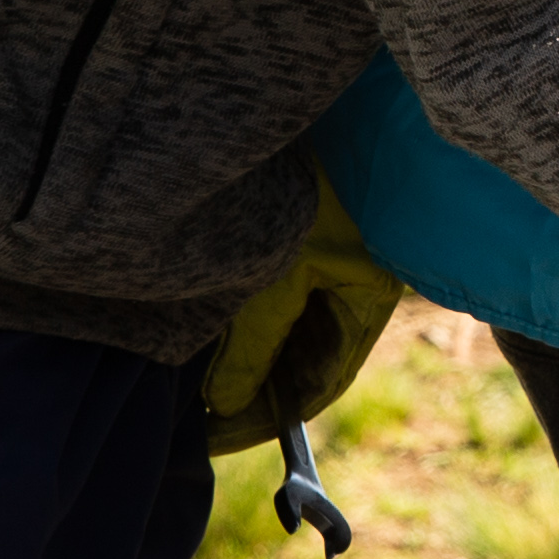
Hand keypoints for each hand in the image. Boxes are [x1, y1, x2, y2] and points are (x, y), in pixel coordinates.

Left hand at [200, 172, 406, 459]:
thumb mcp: (277, 274)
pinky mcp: (300, 248)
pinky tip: (207, 343)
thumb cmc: (312, 187)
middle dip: (253, 399)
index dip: (270, 420)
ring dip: (247, 366)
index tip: (219, 438)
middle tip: (198, 427)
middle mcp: (351, 292)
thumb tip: (227, 404)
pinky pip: (275, 308)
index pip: (318, 384)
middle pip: (302, 366)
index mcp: (365, 301)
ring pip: (286, 339)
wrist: (326, 119)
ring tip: (194, 392)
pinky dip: (245, 331)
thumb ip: (255, 344)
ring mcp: (327, 270)